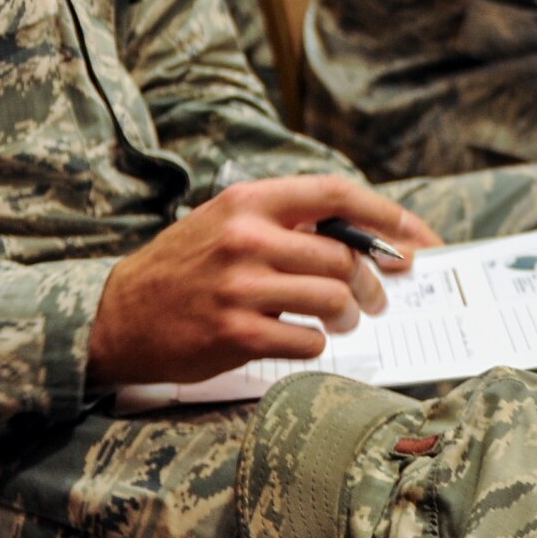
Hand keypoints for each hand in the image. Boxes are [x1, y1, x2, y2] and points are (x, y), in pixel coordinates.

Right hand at [87, 175, 442, 387]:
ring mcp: (241, 287)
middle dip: (373, 283)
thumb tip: (362, 238)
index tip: (417, 235)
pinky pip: (307, 340)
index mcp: (249, 201)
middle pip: (343, 256)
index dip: (385, 214)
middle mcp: (247, 238)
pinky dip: (317, 343)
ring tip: (342, 320)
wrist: (119, 316)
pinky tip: (302, 339)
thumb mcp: (227, 223)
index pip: (335, 194)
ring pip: (332, 298)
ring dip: (348, 315)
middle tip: (376, 299)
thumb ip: (285, 222)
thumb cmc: (184, 267)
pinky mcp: (237, 334)